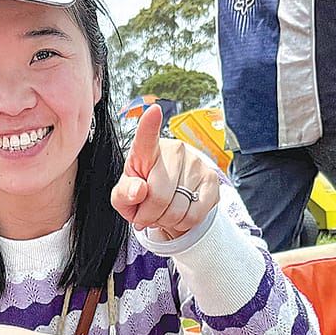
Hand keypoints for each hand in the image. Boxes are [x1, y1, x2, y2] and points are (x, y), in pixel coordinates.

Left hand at [111, 105, 220, 240]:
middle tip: (146, 215)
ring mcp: (196, 163)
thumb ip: (124, 193)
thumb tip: (139, 190)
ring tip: (162, 213)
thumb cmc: (142, 193)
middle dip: (149, 216)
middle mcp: (175, 151)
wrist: (169, 200)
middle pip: (159, 197)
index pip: (146, 138)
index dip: (149, 126)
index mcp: (146, 151)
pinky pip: (193, 216)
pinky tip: (177, 215)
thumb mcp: (124, 197)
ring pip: (177, 210)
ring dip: (165, 221)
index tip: (153, 110)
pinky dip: (181, 224)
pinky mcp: (212, 180)